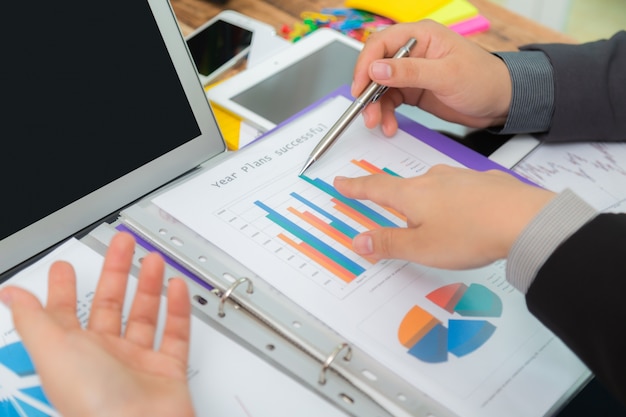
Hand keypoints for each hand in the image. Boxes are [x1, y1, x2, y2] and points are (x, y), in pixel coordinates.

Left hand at [0, 232, 194, 416]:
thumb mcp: (52, 350)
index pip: (65, 314)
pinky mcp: (167, 370)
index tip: (64, 269)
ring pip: (145, 315)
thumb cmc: (92, 401)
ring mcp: (137, 363)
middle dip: (116, 271)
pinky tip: (175, 287)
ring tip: (153, 260)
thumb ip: (32, 319)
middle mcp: (104, 357)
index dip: (63, 290)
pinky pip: (175, 333)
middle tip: (123, 245)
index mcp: (73, 354)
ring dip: (149, 285)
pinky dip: (178, 308)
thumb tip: (11, 295)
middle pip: (111, 305)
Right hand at [334, 166, 554, 268]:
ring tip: (438, 228)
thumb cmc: (471, 233)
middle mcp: (433, 179)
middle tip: (397, 219)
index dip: (355, 187)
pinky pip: (458, 191)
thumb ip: (389, 244)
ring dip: (427, 205)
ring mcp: (459, 177)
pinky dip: (454, 203)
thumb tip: (360, 241)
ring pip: (433, 189)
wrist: (525, 220)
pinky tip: (466, 218)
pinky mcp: (482, 182)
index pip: (374, 188)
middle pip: (404, 189)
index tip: (342, 182)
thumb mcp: (421, 248)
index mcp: (412, 194)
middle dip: (397, 204)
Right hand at [352, 20, 511, 135]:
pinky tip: (389, 125)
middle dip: (367, 91)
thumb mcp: (446, 75)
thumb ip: (410, 72)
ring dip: (375, 107)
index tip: (360, 88)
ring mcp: (411, 72)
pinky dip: (386, 114)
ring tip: (378, 123)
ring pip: (380, 87)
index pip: (380, 44)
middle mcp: (412, 52)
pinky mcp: (413, 90)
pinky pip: (390, 101)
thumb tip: (377, 69)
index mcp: (420, 35)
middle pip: (375, 67)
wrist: (501, 102)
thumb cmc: (483, 80)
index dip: (365, 65)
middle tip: (366, 112)